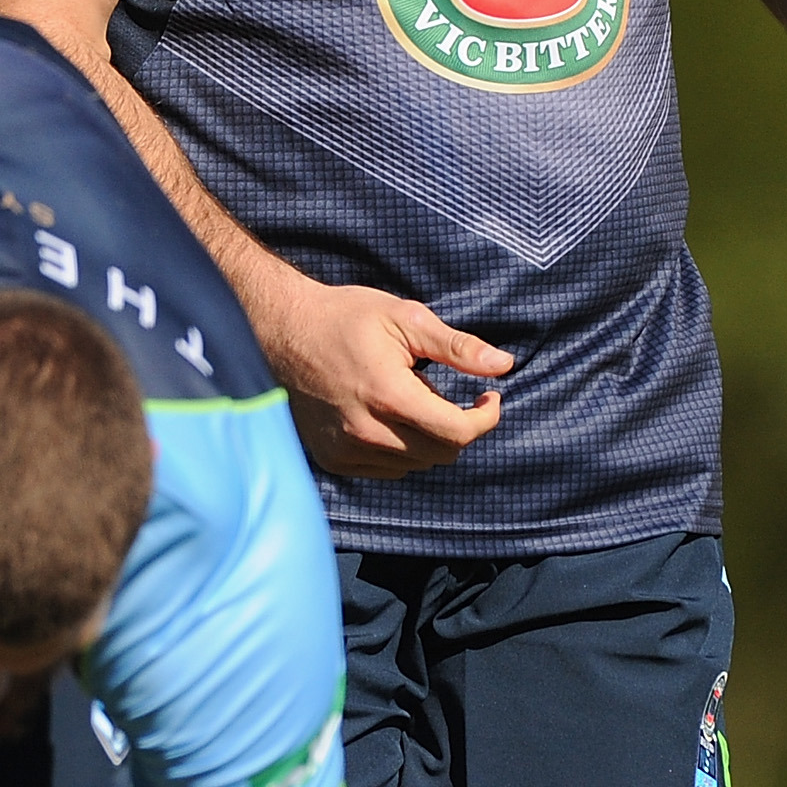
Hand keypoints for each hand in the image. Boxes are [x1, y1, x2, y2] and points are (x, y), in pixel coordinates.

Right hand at [260, 280, 514, 479]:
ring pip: (416, 464)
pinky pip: (388, 469)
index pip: (457, 433)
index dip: (486, 418)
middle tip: (455, 395)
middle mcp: (365, 432)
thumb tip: (504, 365)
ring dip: (431, 438)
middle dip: (461, 427)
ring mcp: (345, 450)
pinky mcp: (332, 458)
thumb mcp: (407, 319)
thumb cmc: (346, 317)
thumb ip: (458, 347)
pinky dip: (403, 449)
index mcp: (388, 396)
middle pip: (441, 453)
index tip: (490, 397)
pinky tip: (394, 417)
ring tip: (415, 399)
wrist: (282, 331)